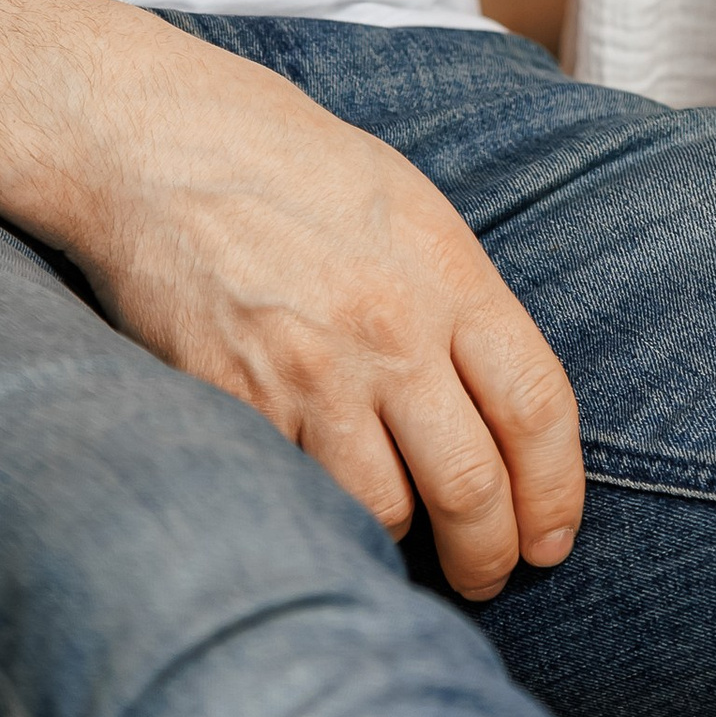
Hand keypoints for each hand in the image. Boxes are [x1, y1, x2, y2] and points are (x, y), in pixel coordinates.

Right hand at [56, 14, 583, 601]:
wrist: (159, 143)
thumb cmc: (290, 167)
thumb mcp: (408, 209)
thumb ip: (461, 305)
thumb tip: (502, 411)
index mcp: (447, 274)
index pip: (537, 409)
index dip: (556, 493)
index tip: (550, 537)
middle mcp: (389, 331)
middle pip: (472, 488)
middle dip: (490, 555)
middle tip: (486, 573)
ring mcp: (308, 374)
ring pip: (386, 512)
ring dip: (400, 537)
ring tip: (398, 528)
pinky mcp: (234, 404)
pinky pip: (298, 496)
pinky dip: (317, 512)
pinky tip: (318, 500)